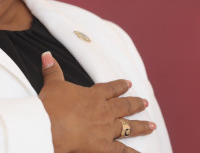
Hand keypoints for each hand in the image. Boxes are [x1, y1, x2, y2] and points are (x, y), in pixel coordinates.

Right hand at [39, 52, 154, 152]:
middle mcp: (104, 111)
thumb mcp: (52, 85)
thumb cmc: (52, 106)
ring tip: (151, 126)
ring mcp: (106, 129)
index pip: (110, 89)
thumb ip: (52, 70)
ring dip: (140, 126)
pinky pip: (121, 151)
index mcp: (93, 96)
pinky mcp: (103, 146)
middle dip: (135, 104)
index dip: (120, 86)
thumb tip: (47, 56)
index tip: (128, 83)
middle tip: (145, 103)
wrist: (51, 126)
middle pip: (124, 106)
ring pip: (128, 126)